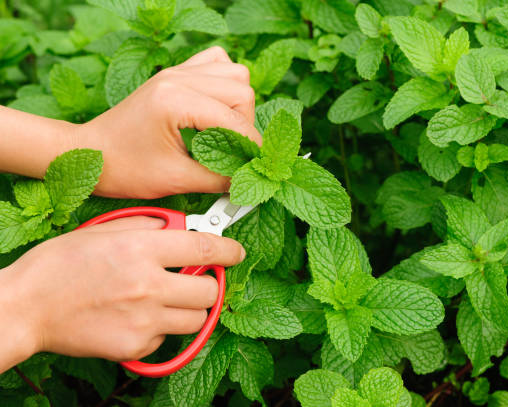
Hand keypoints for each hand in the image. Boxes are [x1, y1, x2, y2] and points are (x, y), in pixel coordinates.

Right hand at [0, 216, 244, 370]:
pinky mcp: (135, 347)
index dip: (229, 249)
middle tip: (194, 279)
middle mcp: (148, 286)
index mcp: (141, 250)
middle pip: (210, 291)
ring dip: (190, 308)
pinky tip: (138, 316)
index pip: (204, 249)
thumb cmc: (59, 265)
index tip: (237, 252)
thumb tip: (179, 228)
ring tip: (166, 299)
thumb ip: (149, 227)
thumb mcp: (104, 230)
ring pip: (196, 318)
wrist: (25, 308)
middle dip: (209, 284)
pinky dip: (162, 327)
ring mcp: (143, 320)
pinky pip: (167, 337)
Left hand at [74, 46, 260, 198]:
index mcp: (174, 100)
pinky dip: (225, 83)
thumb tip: (249, 180)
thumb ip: (218, 178)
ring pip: (233, 73)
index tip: (254, 167)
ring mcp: (175, 72)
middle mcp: (177, 78)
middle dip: (246, 125)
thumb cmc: (123, 168)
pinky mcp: (174, 74)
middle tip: (237, 151)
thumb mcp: (174, 179)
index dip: (251, 146)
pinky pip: (215, 63)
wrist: (88, 155)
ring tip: (228, 130)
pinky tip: (217, 107)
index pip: (234, 118)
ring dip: (239, 103)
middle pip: (241, 89)